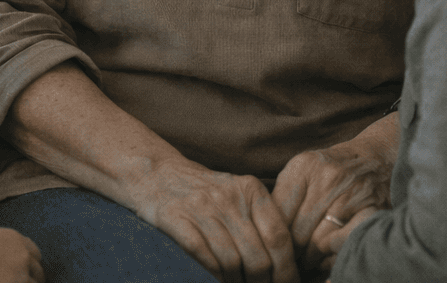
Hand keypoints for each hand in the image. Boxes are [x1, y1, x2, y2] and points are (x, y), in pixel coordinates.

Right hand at [128, 158, 299, 282]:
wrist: (159, 174)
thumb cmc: (207, 194)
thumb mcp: (239, 197)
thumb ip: (262, 223)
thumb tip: (288, 265)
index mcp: (251, 190)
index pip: (280, 238)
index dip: (287, 270)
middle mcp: (229, 197)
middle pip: (259, 257)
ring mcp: (202, 207)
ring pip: (233, 262)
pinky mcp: (177, 219)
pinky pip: (205, 258)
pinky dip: (214, 275)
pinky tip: (217, 280)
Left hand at [271, 138, 393, 277]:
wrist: (374, 159)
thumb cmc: (330, 171)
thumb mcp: (301, 171)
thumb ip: (282, 197)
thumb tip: (264, 234)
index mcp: (304, 166)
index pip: (278, 213)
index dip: (273, 236)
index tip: (273, 247)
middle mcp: (328, 177)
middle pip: (297, 231)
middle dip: (291, 251)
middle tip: (289, 259)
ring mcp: (351, 194)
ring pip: (319, 242)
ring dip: (310, 258)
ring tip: (307, 260)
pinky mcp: (372, 211)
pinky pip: (344, 243)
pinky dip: (334, 255)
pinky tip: (328, 254)